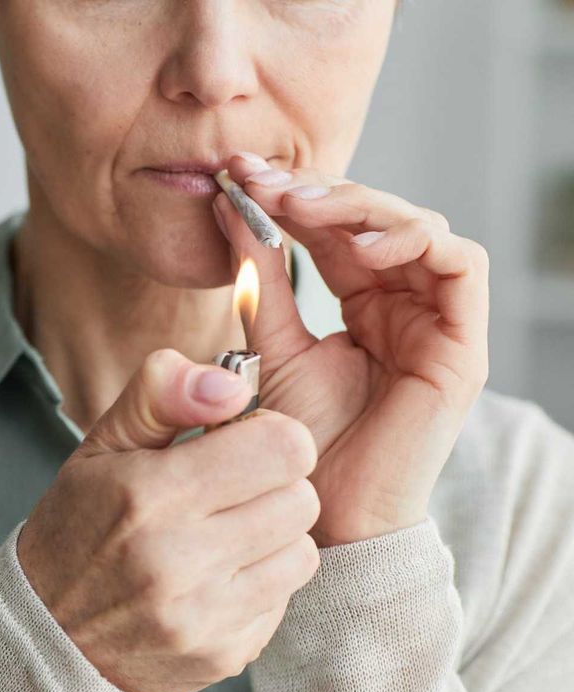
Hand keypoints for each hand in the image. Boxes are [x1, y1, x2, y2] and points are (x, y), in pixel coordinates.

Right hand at [17, 349, 320, 691]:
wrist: (44, 637)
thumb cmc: (77, 528)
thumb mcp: (101, 447)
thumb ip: (162, 393)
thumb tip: (230, 384)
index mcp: (148, 494)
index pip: (282, 448)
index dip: (270, 435)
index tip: (241, 444)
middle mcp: (177, 559)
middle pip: (301, 499)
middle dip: (273, 486)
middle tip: (230, 492)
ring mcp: (201, 616)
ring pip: (302, 553)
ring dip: (272, 538)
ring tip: (223, 537)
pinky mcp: (221, 656)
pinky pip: (282, 602)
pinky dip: (258, 586)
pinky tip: (213, 581)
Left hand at [210, 154, 488, 546]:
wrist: (325, 511)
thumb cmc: (301, 440)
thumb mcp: (271, 346)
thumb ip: (260, 281)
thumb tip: (233, 210)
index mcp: (362, 299)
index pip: (335, 227)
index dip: (292, 195)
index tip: (238, 174)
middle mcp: (403, 302)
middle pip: (377, 217)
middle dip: (321, 191)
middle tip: (266, 181)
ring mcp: (436, 321)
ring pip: (420, 227)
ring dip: (362, 207)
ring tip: (304, 208)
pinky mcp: (463, 344)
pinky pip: (461, 265)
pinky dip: (414, 240)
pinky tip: (359, 245)